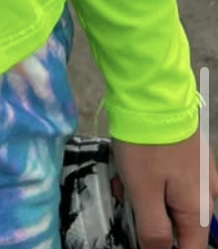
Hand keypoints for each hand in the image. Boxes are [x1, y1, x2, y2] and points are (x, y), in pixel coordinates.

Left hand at [113, 131, 217, 248]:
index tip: (143, 237)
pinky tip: (129, 169)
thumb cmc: (147, 146)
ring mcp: (199, 174)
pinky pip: (169, 181)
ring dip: (145, 199)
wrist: (152, 94)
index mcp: (199, 211)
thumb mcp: (143, 193)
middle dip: (150, 220)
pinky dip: (148, 181)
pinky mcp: (187, 157)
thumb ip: (153, 231)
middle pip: (178, 226)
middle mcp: (206, 195)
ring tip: (121, 182)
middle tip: (124, 202)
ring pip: (170, 201)